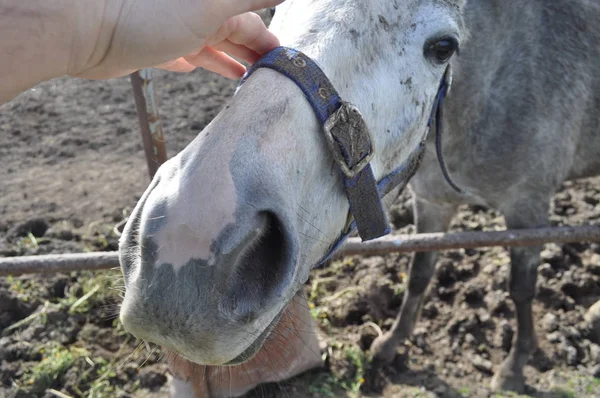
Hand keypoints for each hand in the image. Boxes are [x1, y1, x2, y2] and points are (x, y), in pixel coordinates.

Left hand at [69, 0, 283, 79]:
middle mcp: (197, 13)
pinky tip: (193, 69)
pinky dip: (191, 62)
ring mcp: (173, 29)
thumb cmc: (151, 15)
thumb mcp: (214, 6)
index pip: (253, 25)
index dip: (270, 44)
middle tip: (268, 78)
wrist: (88, 28)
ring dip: (226, 60)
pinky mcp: (152, 46)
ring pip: (208, 46)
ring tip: (241, 78)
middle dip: (251, 54)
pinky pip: (179, 54)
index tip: (285, 64)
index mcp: (215, 6)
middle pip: (233, 35)